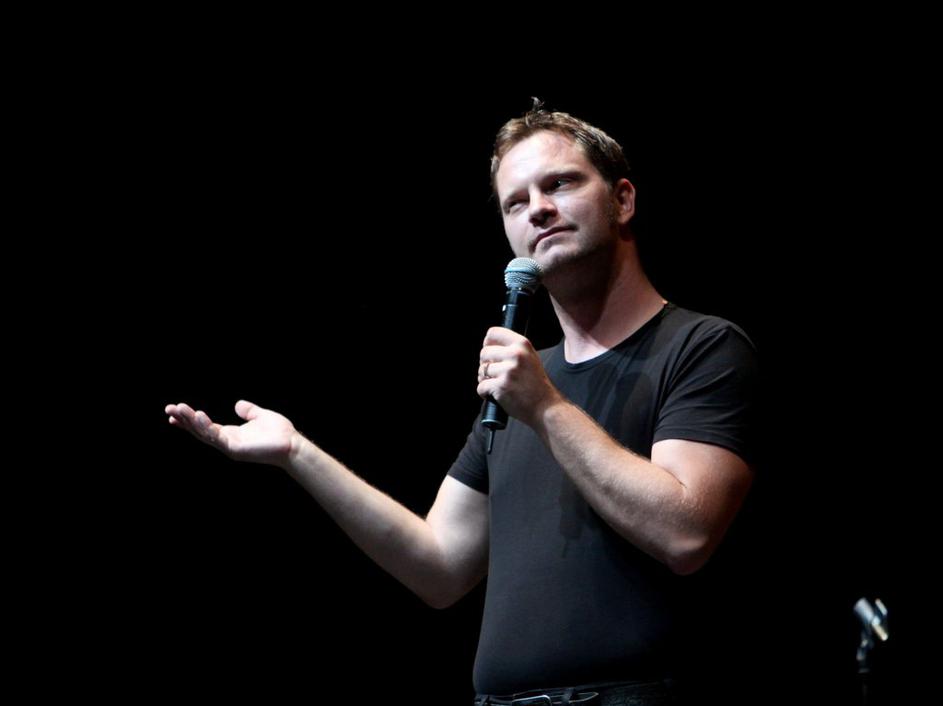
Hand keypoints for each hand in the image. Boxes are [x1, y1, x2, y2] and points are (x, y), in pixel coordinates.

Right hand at [164, 400, 297, 466]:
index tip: (173, 412)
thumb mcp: (260, 416)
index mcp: (230, 434)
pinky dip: (206, 427)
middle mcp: (227, 441)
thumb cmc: (279, 433)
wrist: (292, 445)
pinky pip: (217, 437)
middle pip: (199, 431)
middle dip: (184, 420)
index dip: (189, 420)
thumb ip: (248, 411)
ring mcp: (230, 447)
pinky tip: (198, 416)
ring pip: (204, 434)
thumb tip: (238, 404)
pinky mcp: (235, 449)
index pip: (204, 427)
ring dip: (191, 422)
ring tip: (179, 409)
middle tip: (168, 408)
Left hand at [476, 327, 561, 427]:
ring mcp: (508, 371)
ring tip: (496, 385)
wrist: (545, 407)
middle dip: (485, 364)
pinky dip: (484, 393)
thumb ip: (513, 349)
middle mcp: (515, 355)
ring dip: (484, 379)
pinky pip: (481, 387)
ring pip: (481, 370)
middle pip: (484, 353)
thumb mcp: (530, 358)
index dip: (487, 344)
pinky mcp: (501, 386)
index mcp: (522, 344)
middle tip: (494, 374)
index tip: (490, 354)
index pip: (493, 333)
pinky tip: (495, 395)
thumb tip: (489, 346)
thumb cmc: (536, 385)